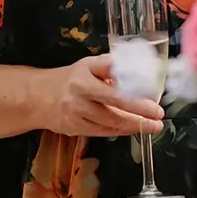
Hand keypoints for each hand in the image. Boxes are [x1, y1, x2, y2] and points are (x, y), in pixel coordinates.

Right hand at [46, 54, 163, 136]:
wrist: (38, 97)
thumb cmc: (69, 79)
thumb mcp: (88, 66)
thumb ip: (109, 68)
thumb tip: (138, 70)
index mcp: (84, 76)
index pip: (111, 77)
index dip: (133, 86)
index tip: (151, 91)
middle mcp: (79, 94)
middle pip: (114, 104)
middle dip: (140, 111)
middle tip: (158, 114)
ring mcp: (76, 113)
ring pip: (110, 122)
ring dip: (134, 125)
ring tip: (152, 126)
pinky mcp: (74, 128)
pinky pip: (102, 132)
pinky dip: (120, 131)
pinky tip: (133, 129)